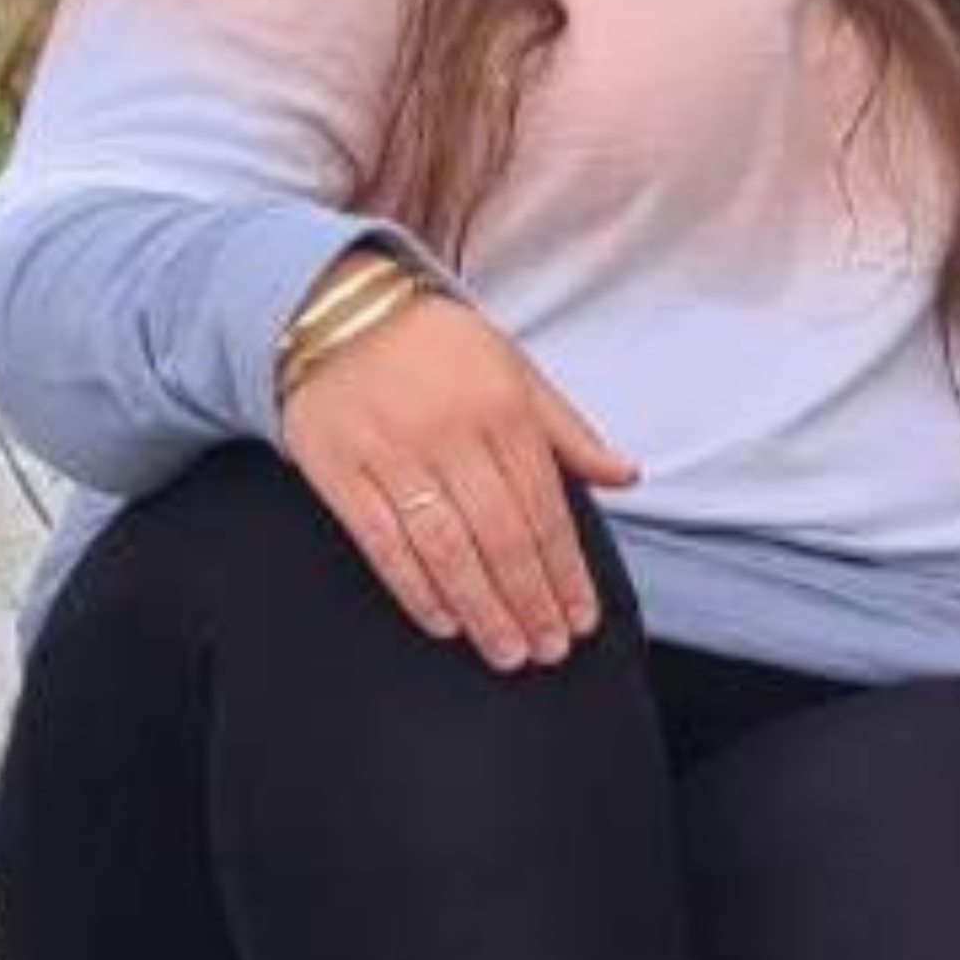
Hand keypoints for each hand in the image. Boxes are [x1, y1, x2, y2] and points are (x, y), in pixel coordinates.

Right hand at [278, 294, 638, 671]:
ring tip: (506, 651)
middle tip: (548, 650)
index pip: (545, 508)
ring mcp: (392, 454)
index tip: (581, 618)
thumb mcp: (515, 368)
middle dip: (530, 602)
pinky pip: (383, 543)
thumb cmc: (435, 343)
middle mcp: (450, 434)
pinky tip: (444, 623)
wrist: (333, 307)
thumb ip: (569, 430)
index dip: (565, 571)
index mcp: (503, 409)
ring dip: (482, 609)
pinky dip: (416, 589)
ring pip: (446, 550)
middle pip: (501, 537)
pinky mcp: (340, 471)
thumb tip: (626, 475)